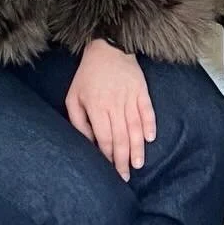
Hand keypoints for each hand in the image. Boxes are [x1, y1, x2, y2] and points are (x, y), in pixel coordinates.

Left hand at [65, 38, 155, 178]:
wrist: (108, 47)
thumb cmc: (88, 75)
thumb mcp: (73, 97)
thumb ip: (78, 121)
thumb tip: (87, 141)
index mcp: (96, 107)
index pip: (104, 138)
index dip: (108, 156)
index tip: (110, 170)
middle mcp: (114, 105)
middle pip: (120, 138)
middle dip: (123, 160)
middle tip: (126, 177)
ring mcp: (129, 97)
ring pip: (135, 128)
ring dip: (137, 147)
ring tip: (138, 163)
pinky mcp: (141, 90)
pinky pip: (147, 110)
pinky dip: (150, 124)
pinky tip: (150, 138)